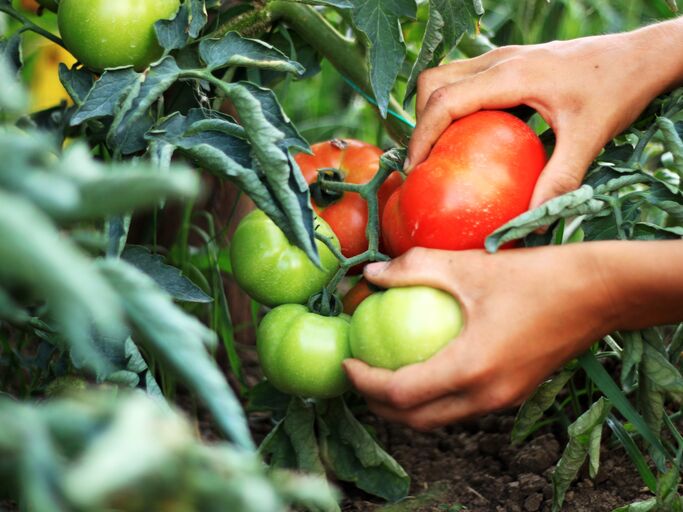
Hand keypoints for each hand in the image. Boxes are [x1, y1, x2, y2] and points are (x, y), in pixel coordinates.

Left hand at [343, 245, 618, 430]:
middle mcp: (486, 396)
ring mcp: (503, 400)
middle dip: (378, 405)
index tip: (347, 362)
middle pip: (416, 420)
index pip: (401, 394)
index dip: (365, 383)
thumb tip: (371, 273)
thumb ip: (414, 268)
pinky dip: (434, 398)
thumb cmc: (534, 275)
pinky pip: (462, 407)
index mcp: (471, 369)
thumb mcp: (468, 265)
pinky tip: (426, 366)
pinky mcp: (514, 393)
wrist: (599, 293)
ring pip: (439, 419)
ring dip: (406, 407)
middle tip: (358, 375)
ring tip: (384, 375)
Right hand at [407, 21, 682, 207]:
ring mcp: (504, 57)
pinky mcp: (511, 62)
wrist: (642, 55)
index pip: (445, 101)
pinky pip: (467, 80)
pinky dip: (456, 106)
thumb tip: (528, 224)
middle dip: (420, 120)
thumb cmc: (618, 89)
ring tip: (443, 150)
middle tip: (427, 161)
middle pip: (434, 81)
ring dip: (435, 110)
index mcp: (512, 75)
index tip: (416, 169)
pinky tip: (473, 136)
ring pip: (446, 76)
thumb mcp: (589, 138)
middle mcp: (500, 60)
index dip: (421, 135)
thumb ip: (558, 181)